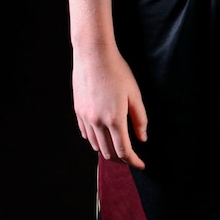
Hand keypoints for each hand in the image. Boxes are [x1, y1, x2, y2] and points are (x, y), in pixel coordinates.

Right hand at [72, 44, 147, 167]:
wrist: (93, 55)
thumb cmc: (117, 71)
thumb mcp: (134, 95)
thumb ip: (139, 119)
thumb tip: (142, 138)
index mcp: (114, 119)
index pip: (124, 150)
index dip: (133, 161)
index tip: (141, 165)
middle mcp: (97, 122)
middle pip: (109, 152)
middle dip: (121, 160)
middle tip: (131, 159)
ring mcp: (85, 117)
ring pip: (96, 145)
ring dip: (108, 151)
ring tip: (118, 149)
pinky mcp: (78, 111)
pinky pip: (86, 134)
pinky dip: (95, 141)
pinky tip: (102, 138)